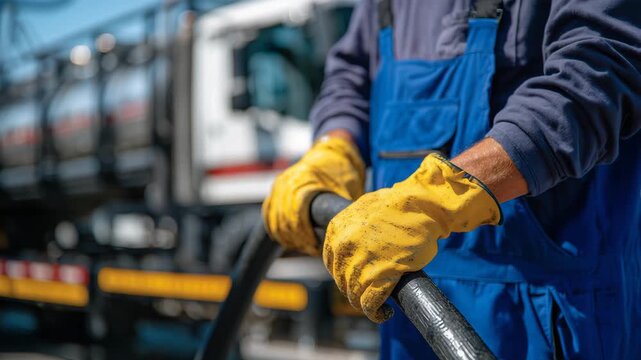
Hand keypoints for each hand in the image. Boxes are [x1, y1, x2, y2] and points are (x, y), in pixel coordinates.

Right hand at [262, 135, 364, 255]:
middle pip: (284, 221)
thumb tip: (347, 236)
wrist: (332, 151)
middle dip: (298, 239)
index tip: (316, 247)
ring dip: (287, 237)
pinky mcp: (276, 189)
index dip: (305, 235)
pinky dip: (276, 229)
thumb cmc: (343, 171)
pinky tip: (288, 241)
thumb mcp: (347, 189)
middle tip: (313, 250)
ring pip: (274, 220)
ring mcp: (279, 185)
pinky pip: (268, 214)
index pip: (296, 216)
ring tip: (304, 247)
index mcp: (303, 181)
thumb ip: (341, 210)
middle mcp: (287, 182)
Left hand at [323, 154, 501, 321]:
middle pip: (343, 281)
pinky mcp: (380, 276)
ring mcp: (360, 262)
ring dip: (365, 305)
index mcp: (337, 230)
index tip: (356, 279)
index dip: (344, 275)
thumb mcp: (365, 208)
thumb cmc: (400, 204)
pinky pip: (370, 304)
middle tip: (371, 293)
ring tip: (379, 307)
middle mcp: (344, 248)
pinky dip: (376, 313)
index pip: (332, 263)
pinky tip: (385, 313)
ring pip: (354, 295)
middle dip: (355, 290)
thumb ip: (355, 225)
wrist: (421, 205)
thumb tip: (356, 238)